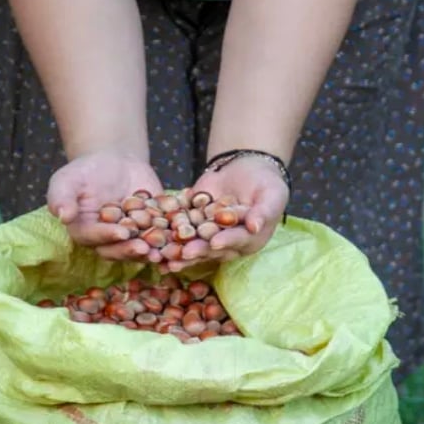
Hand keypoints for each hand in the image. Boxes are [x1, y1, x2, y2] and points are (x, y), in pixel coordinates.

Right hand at [47, 151, 163, 261]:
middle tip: (144, 247)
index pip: (94, 237)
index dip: (107, 236)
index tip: (121, 232)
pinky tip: (181, 242)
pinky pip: (160, 241)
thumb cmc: (86, 171)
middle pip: (117, 250)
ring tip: (163, 251)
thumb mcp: (68, 178)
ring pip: (139, 251)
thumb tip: (62, 215)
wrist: (116, 162)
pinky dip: (170, 244)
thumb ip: (61, 196)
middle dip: (131, 249)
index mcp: (84, 232)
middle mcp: (106, 242)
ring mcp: (130, 240)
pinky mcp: (150, 233)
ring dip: (152, 253)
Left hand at [162, 155, 288, 272]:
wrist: (246, 168)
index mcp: (249, 240)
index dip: (226, 241)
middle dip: (197, 251)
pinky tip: (152, 238)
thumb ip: (264, 211)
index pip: (237, 241)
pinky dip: (166, 234)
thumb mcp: (272, 194)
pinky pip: (179, 231)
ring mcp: (209, 235)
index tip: (215, 242)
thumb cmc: (266, 183)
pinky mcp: (193, 225)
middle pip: (211, 248)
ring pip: (193, 244)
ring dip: (178, 251)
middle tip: (183, 253)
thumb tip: (254, 227)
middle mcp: (228, 243)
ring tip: (163, 256)